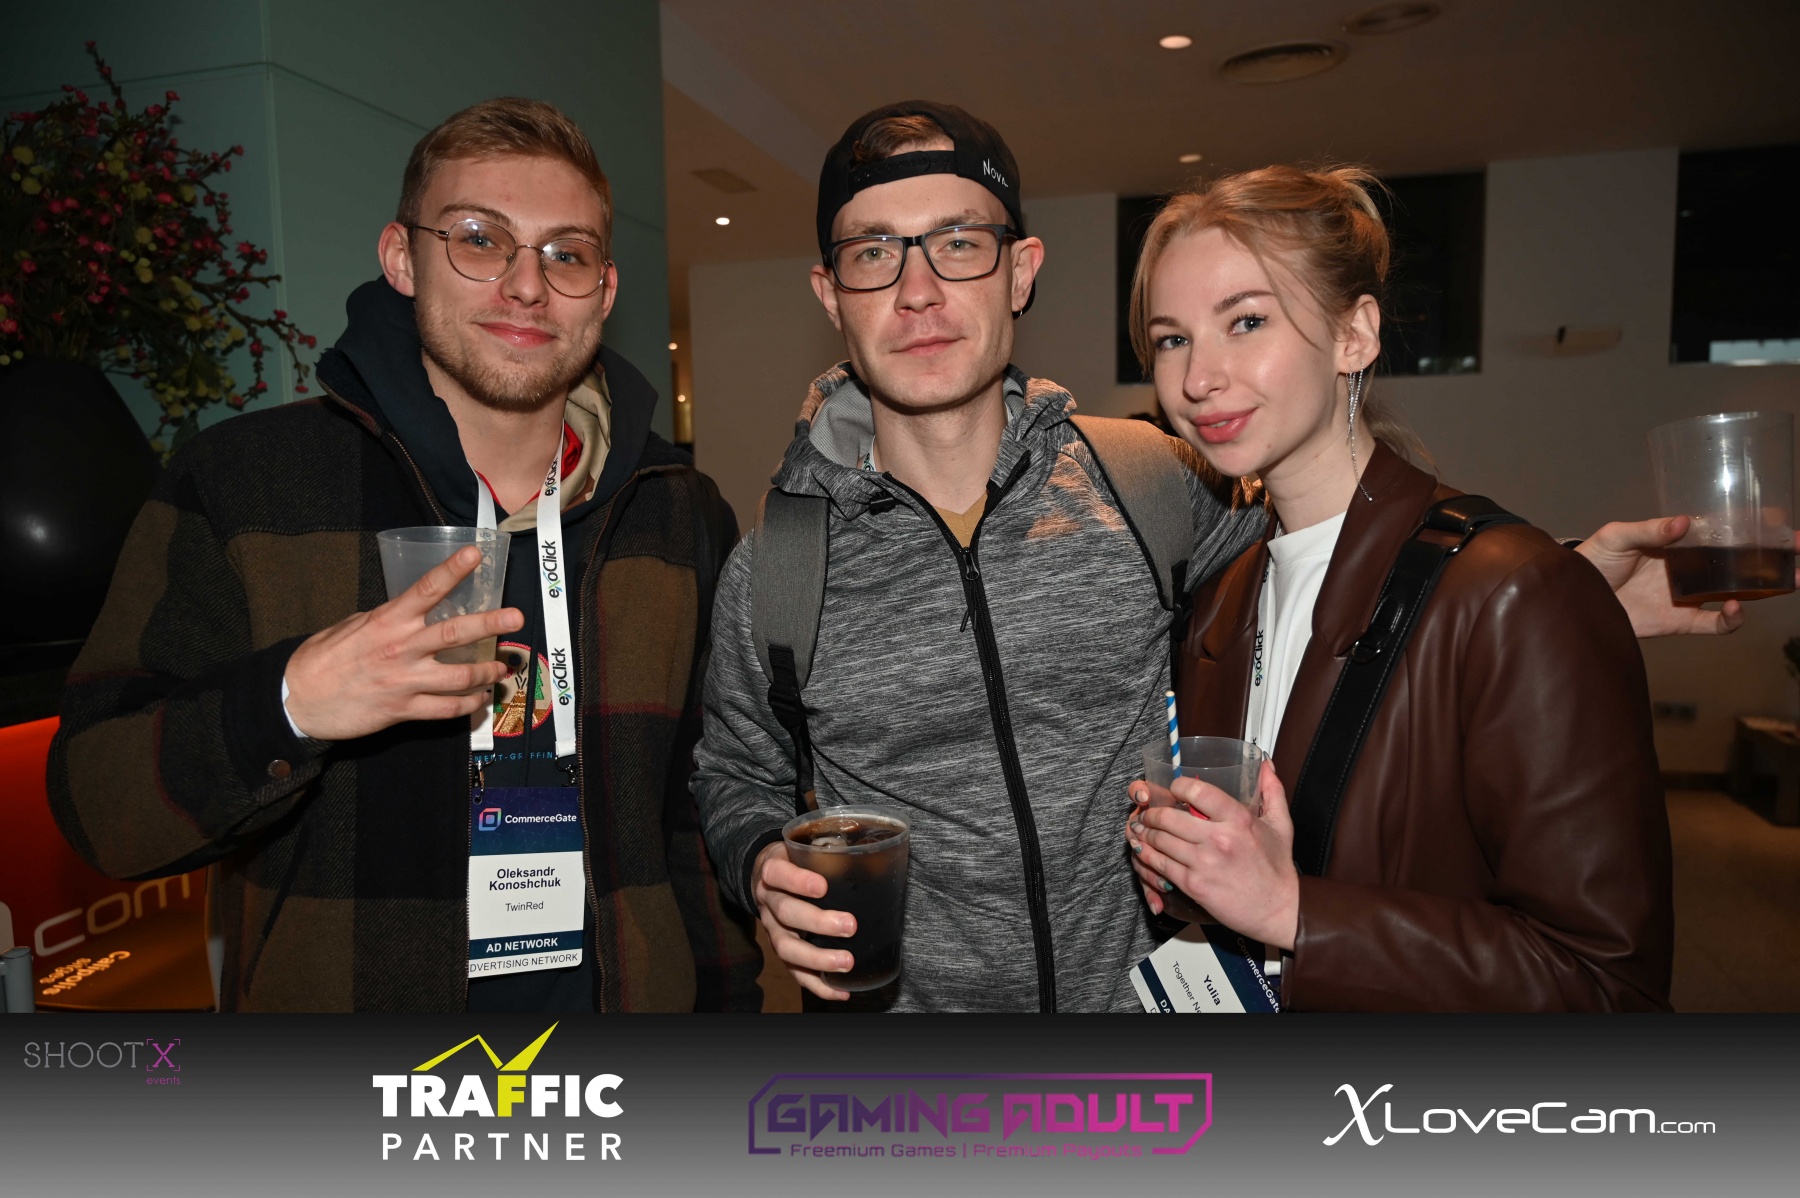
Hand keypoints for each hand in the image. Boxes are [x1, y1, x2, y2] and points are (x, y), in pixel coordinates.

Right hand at [283, 545, 523, 740]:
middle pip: (454, 633)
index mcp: (387, 621)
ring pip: (459, 677)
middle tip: (516, 617)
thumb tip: (409, 611)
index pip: (425, 590)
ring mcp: (404, 681)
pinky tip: (479, 700)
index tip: (476, 555)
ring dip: (486, 672)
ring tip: (502, 668)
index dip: (452, 571)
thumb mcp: (352, 626)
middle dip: (490, 624)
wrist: (297, 700)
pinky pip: (445, 709)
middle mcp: (401, 649)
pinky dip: (467, 705)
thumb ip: (386, 619)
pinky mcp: (403, 711)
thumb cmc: (323, 659)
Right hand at [751, 840, 852, 1000]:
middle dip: (818, 922)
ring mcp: (772, 928)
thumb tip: (879, 857)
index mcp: (772, 871)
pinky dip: (817, 985)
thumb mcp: (803, 847)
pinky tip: (840, 991)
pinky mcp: (780, 948)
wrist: (765, 875)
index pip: (778, 874)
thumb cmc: (795, 861)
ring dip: (817, 959)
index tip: (822, 887)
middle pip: (786, 913)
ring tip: (846, 962)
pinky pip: (794, 971)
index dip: (798, 881)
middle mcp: (768, 900)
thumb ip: (829, 851)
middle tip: (850, 926)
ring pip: (786, 947)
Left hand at [1126, 760, 1299, 950]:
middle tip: (1148, 812)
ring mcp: (1204, 862)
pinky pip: (1160, 865)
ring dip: (1145, 832)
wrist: (1278, 910)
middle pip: (1169, 816)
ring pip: (1160, 840)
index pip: (1197, 790)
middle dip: (1152, 812)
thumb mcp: (1280, 824)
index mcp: (1238, 819)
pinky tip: (1144, 850)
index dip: (1177, 786)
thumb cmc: (1277, 868)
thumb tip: (1264, 764)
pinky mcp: (1193, 884)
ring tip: (1142, 829)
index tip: (1173, 788)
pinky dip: (1147, 855)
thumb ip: (1272, 790)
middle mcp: (1219, 839)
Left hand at [1576, 517, 1799, 636]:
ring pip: (1740, 591)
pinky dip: (1731, 619)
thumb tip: (1682, 523)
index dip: (1752, 525)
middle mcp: (1692, 567)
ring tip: (1793, 579)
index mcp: (1680, 542)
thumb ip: (1648, 530)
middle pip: (1742, 561)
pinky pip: (1715, 624)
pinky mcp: (1681, 620)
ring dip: (1768, 587)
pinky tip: (1738, 607)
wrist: (1570, 597)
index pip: (1724, 530)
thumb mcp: (1617, 536)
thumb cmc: (1593, 560)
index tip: (1778, 518)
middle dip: (1774, 556)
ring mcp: (1690, 594)